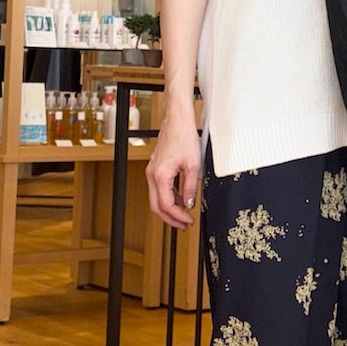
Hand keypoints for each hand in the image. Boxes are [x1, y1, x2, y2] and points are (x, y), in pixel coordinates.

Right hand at [145, 111, 200, 228]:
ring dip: (169, 208)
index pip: (167, 205)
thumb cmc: (183, 137)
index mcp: (160, 176)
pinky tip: (180, 198)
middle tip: (183, 224)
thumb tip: (189, 202)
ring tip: (183, 214)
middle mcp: (152, 175)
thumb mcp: (193, 165)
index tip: (188, 220)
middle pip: (157, 206)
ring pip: (156, 198)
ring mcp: (152, 171)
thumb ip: (191, 187)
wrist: (177, 121)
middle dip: (170, 218)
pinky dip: (169, 197)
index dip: (178, 216)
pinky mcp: (156, 168)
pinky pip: (159, 188)